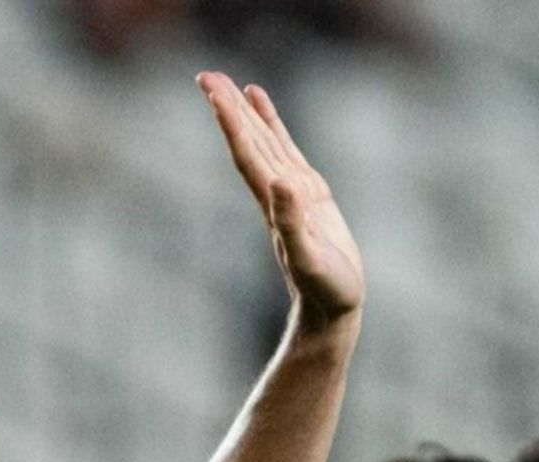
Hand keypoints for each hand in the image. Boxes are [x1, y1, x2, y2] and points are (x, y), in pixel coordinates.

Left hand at [198, 71, 363, 328]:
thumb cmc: (325, 291)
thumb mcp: (310, 259)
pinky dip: (271, 124)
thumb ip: (293, 224)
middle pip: (247, 143)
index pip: (247, 155)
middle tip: (206, 75)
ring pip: (263, 142)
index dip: (230, 124)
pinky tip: (260, 104)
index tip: (212, 93)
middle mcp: (276, 193)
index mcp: (274, 204)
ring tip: (230, 82)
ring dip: (246, 113)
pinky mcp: (307, 193)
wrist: (332, 309)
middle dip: (228, 110)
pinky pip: (285, 149)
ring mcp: (290, 191)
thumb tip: (280, 183)